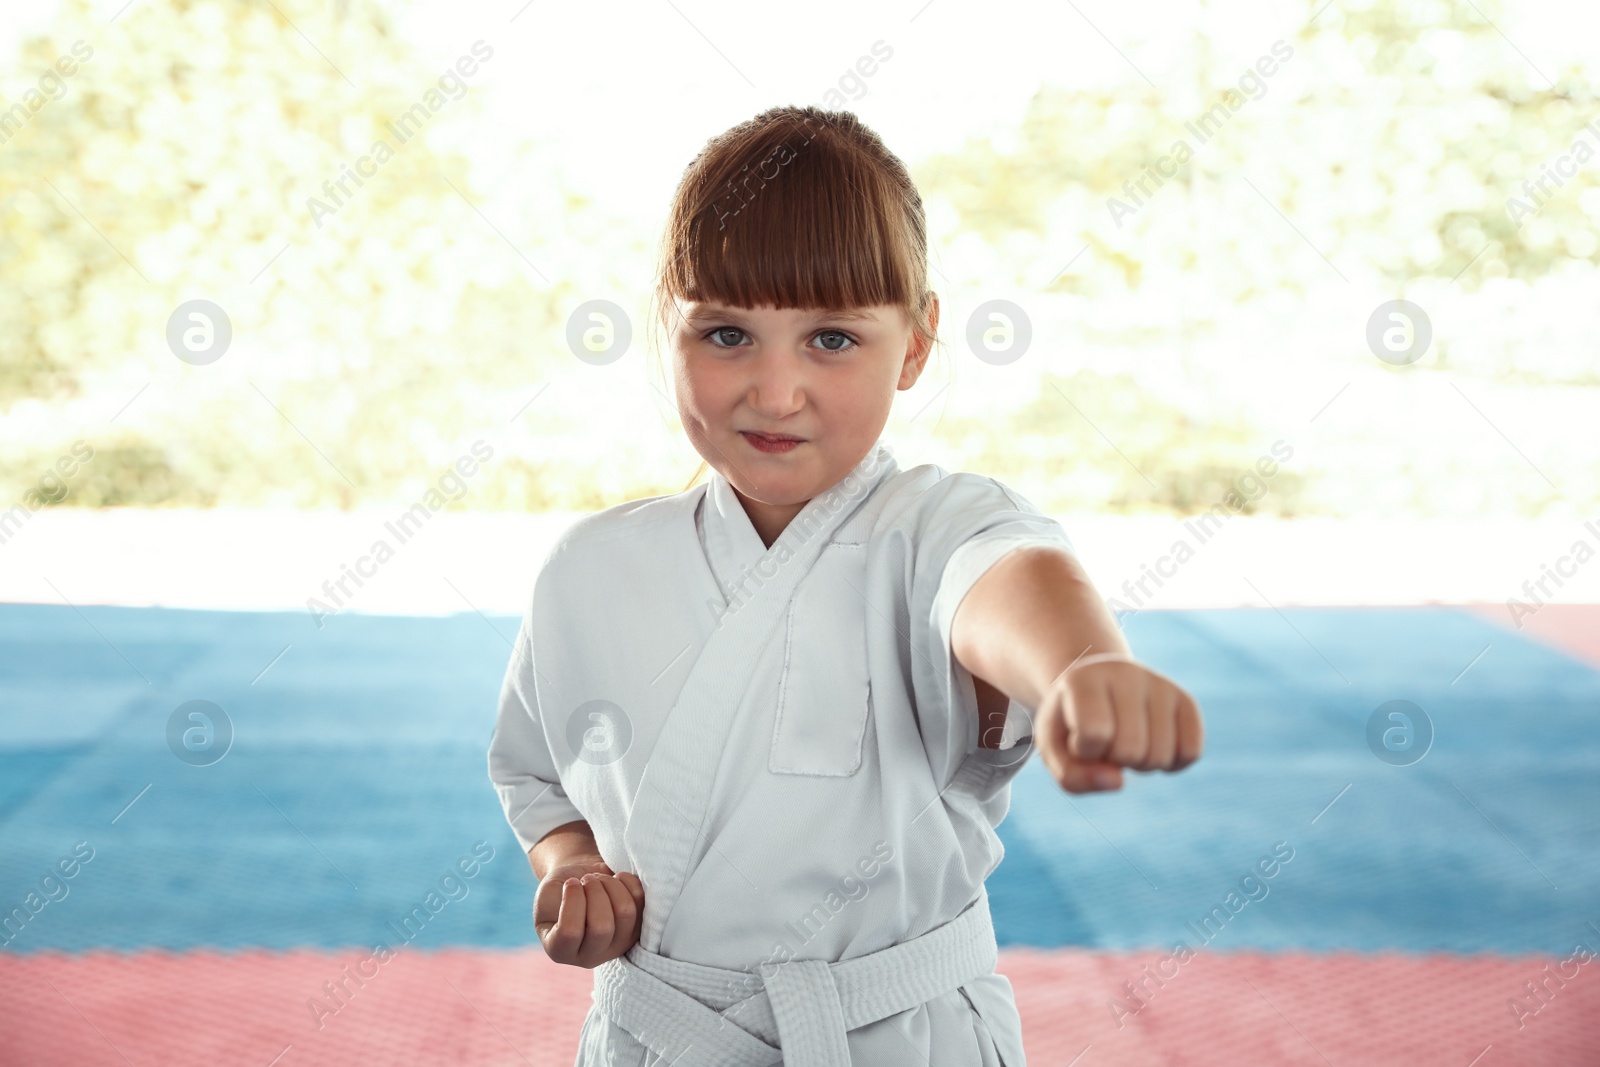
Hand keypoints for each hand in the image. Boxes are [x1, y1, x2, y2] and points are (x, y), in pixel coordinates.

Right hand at [532, 858, 643, 967]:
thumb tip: (582, 898)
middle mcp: (590, 955)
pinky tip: (614, 878)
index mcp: (560, 951)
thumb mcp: (545, 895)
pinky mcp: (637, 928)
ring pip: (624, 913)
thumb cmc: (558, 890)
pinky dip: (627, 881)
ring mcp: (617, 945)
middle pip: (602, 927)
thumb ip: (554, 902)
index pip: (570, 932)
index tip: (571, 883)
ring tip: (599, 878)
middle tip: (587, 879)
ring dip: (611, 885)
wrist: (580, 880)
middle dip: (594, 891)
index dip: (573, 900)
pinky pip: (640, 901)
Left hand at [1033, 653, 1203, 792]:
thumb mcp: (1055, 751)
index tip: (1077, 738)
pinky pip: (1191, 752)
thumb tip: (1117, 782)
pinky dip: (1171, 765)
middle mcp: (1125, 673)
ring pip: (1161, 756)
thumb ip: (1073, 776)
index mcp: (1083, 680)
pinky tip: (1153, 747)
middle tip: (1105, 742)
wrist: (1097, 688)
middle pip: (1130, 750)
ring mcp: (1159, 684)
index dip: (1085, 751)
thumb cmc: (1072, 725)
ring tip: (1127, 741)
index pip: (1094, 733)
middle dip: (1114, 761)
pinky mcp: (1185, 699)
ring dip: (1141, 765)